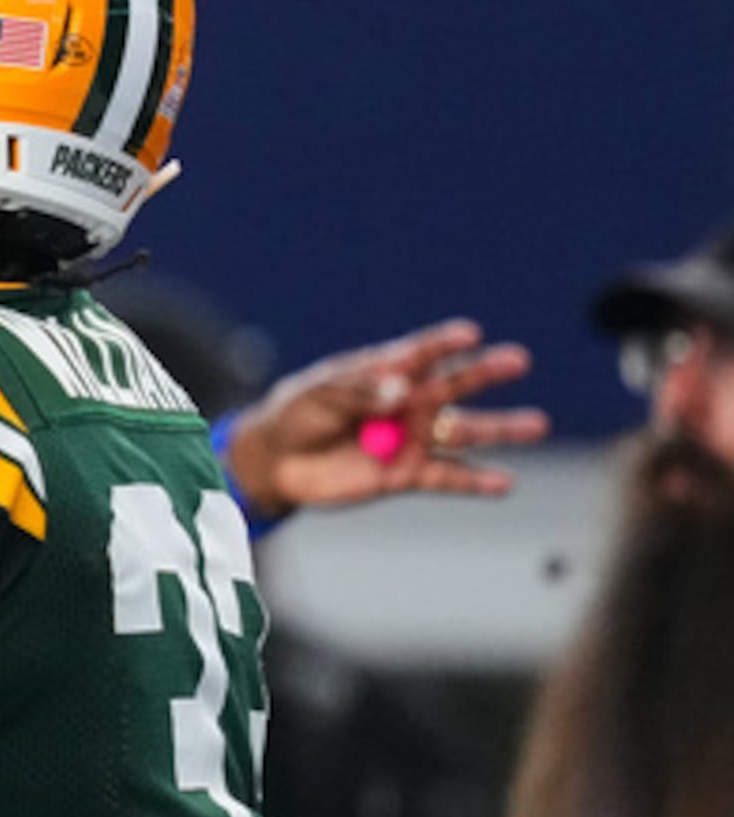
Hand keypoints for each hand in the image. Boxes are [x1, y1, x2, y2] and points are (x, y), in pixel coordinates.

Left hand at [222, 318, 547, 521]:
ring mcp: (414, 438)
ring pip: (463, 432)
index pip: (421, 353)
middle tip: (518, 359)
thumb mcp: (318, 395)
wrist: (279, 461)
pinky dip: (476, 481)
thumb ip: (358, 391)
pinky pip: (447, 478)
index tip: (469, 333)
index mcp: (388, 371)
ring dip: (500, 428)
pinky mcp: (408, 474)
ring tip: (537, 425)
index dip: (443, 344)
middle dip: (485, 372)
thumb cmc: (299, 413)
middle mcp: (412, 402)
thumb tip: (400, 388)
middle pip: (454, 385)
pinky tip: (505, 483)